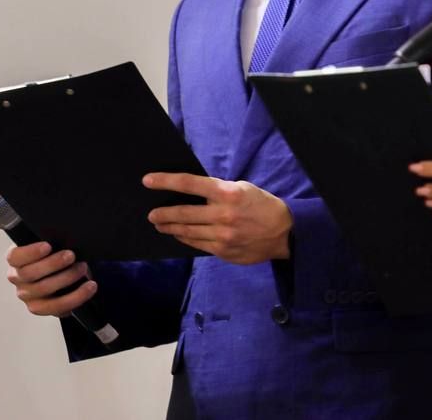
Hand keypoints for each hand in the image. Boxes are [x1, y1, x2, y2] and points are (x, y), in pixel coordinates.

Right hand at [6, 241, 97, 316]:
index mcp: (16, 260)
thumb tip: (65, 241)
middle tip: (71, 256)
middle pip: (30, 274)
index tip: (48, 246)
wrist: (64, 272)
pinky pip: (57, 307)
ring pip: (43, 290)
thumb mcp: (51, 244)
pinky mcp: (41, 309)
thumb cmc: (55, 254)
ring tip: (83, 269)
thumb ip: (52, 241)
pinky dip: (76, 297)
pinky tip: (88, 287)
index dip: (30, 252)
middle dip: (54, 264)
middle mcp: (18, 279)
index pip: (15, 257)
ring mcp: (27, 296)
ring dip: (67, 278)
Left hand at [144, 173, 292, 263]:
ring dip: (170, 227)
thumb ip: (217, 190)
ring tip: (160, 224)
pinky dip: (184, 238)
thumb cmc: (260, 205)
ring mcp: (221, 235)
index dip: (165, 181)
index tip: (148, 181)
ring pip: (186, 230)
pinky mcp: (222, 251)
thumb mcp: (242, 188)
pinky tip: (178, 233)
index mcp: (227, 193)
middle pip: (182, 212)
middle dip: (162, 213)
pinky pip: (196, 244)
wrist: (284, 232)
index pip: (189, 184)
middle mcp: (222, 214)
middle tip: (151, 213)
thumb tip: (190, 192)